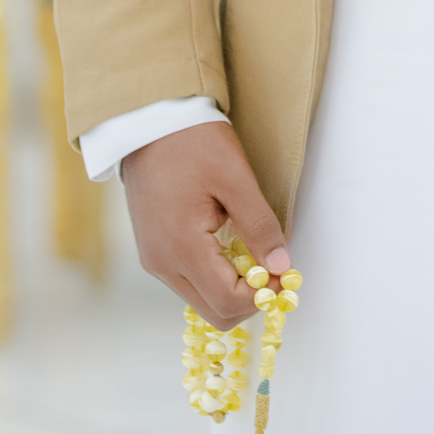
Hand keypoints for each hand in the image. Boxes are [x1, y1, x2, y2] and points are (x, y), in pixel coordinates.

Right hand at [122, 122, 290, 328]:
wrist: (148, 121)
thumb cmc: (193, 142)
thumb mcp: (235, 178)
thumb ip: (259, 225)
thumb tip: (282, 266)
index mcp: (181, 248)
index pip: (226, 303)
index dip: (263, 296)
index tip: (285, 273)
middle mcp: (161, 264)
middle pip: (212, 311)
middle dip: (249, 298)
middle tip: (274, 266)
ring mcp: (154, 259)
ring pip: (200, 298)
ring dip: (232, 286)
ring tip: (253, 250)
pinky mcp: (153, 250)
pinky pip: (188, 280)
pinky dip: (214, 274)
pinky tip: (230, 244)